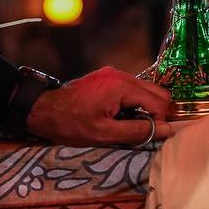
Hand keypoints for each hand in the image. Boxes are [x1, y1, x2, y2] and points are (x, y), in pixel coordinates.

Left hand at [25, 66, 179, 146]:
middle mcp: (122, 75)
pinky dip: (132, 101)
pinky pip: (131, 87)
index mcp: (123, 87)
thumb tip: (166, 130)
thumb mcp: (104, 134)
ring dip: (143, 107)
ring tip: (126, 123)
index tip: (148, 134)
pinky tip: (117, 113)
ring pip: (145, 89)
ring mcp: (114, 74)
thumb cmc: (71, 124)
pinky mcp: (107, 76)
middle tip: (140, 129)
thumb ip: (137, 131)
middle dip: (154, 112)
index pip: (158, 101)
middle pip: (157, 91)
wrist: (42, 110)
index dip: (159, 120)